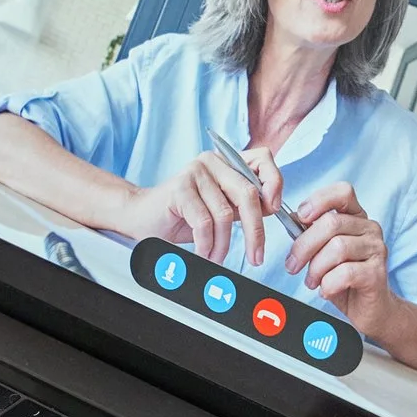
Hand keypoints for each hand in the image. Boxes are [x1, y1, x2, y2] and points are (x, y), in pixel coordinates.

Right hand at [120, 146, 284, 267]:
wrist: (141, 218)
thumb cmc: (182, 216)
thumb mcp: (221, 208)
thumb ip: (244, 204)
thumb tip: (274, 208)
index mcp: (227, 162)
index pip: (263, 159)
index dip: (274, 181)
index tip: (275, 208)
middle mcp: (212, 161)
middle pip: (248, 193)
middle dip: (256, 231)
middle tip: (256, 256)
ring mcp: (195, 172)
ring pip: (226, 214)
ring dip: (224, 244)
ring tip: (216, 258)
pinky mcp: (180, 188)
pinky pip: (204, 222)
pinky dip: (207, 244)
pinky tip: (203, 252)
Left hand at [284, 180, 398, 336]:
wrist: (370, 308)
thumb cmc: (344, 278)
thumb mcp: (323, 252)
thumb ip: (311, 233)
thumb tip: (292, 218)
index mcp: (357, 217)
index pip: (343, 192)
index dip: (319, 200)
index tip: (301, 217)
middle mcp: (370, 228)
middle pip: (331, 223)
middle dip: (304, 246)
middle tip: (293, 265)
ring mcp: (377, 250)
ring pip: (337, 248)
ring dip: (316, 268)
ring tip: (312, 281)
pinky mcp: (377, 273)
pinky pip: (346, 272)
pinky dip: (328, 283)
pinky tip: (326, 290)